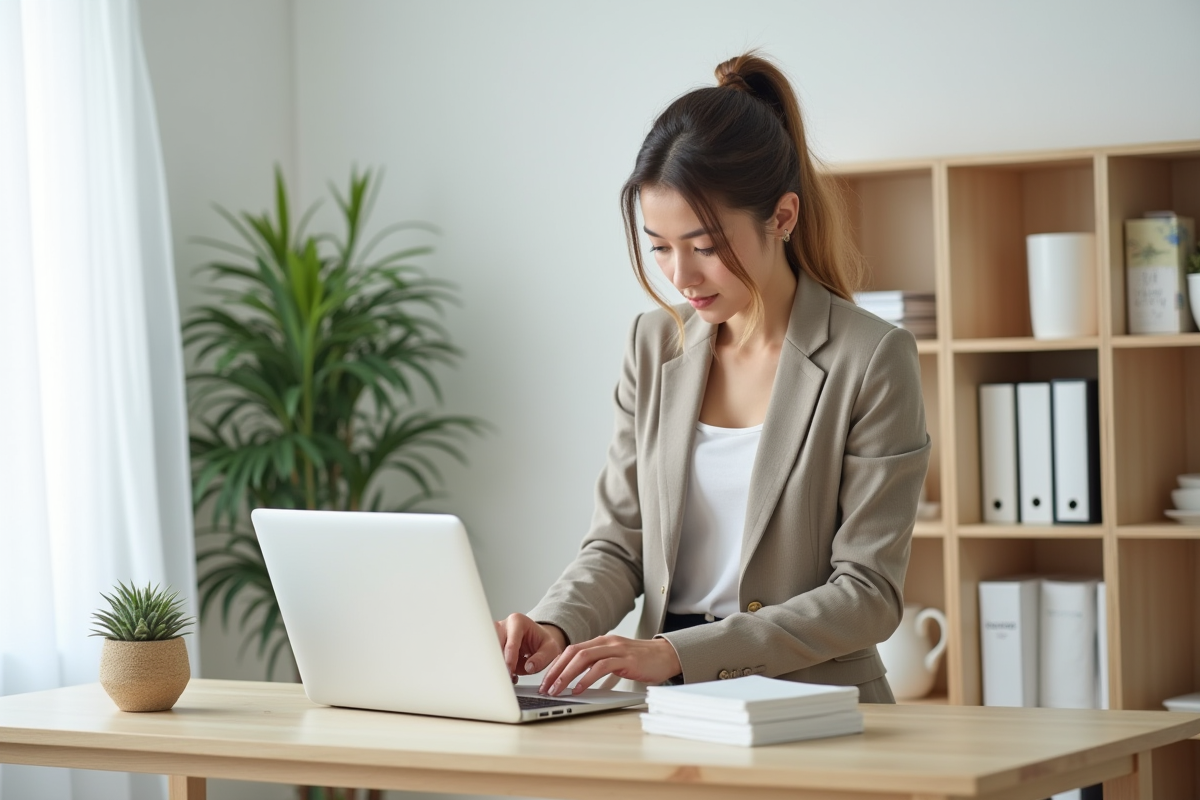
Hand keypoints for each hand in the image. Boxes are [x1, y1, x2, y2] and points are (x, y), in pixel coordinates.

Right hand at [494, 613, 566, 682]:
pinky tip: (508, 673)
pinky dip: (497, 667)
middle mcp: (503, 626)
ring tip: (511, 675)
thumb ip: (542, 658)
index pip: (510, 643)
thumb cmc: (542, 641)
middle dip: (500, 663)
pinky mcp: (491, 645)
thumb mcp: (551, 649)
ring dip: (498, 666)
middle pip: (494, 646)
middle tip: (508, 676)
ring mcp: (495, 635)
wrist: (537, 640)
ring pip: (489, 653)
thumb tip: (529, 667)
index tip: (511, 672)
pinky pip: (490, 658)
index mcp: (517, 622)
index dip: (510, 660)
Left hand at [539, 634, 681, 695]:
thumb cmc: (642, 661)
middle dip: (556, 670)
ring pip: (584, 658)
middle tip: (545, 687)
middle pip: (573, 652)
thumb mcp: (616, 660)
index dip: (556, 665)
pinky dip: (587, 678)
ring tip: (557, 690)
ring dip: (567, 675)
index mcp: (601, 641)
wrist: (667, 656)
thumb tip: (578, 682)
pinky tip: (579, 689)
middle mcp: (606, 642)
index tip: (545, 680)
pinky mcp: (627, 660)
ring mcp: (617, 650)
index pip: (571, 650)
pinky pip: (602, 666)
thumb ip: (599, 666)